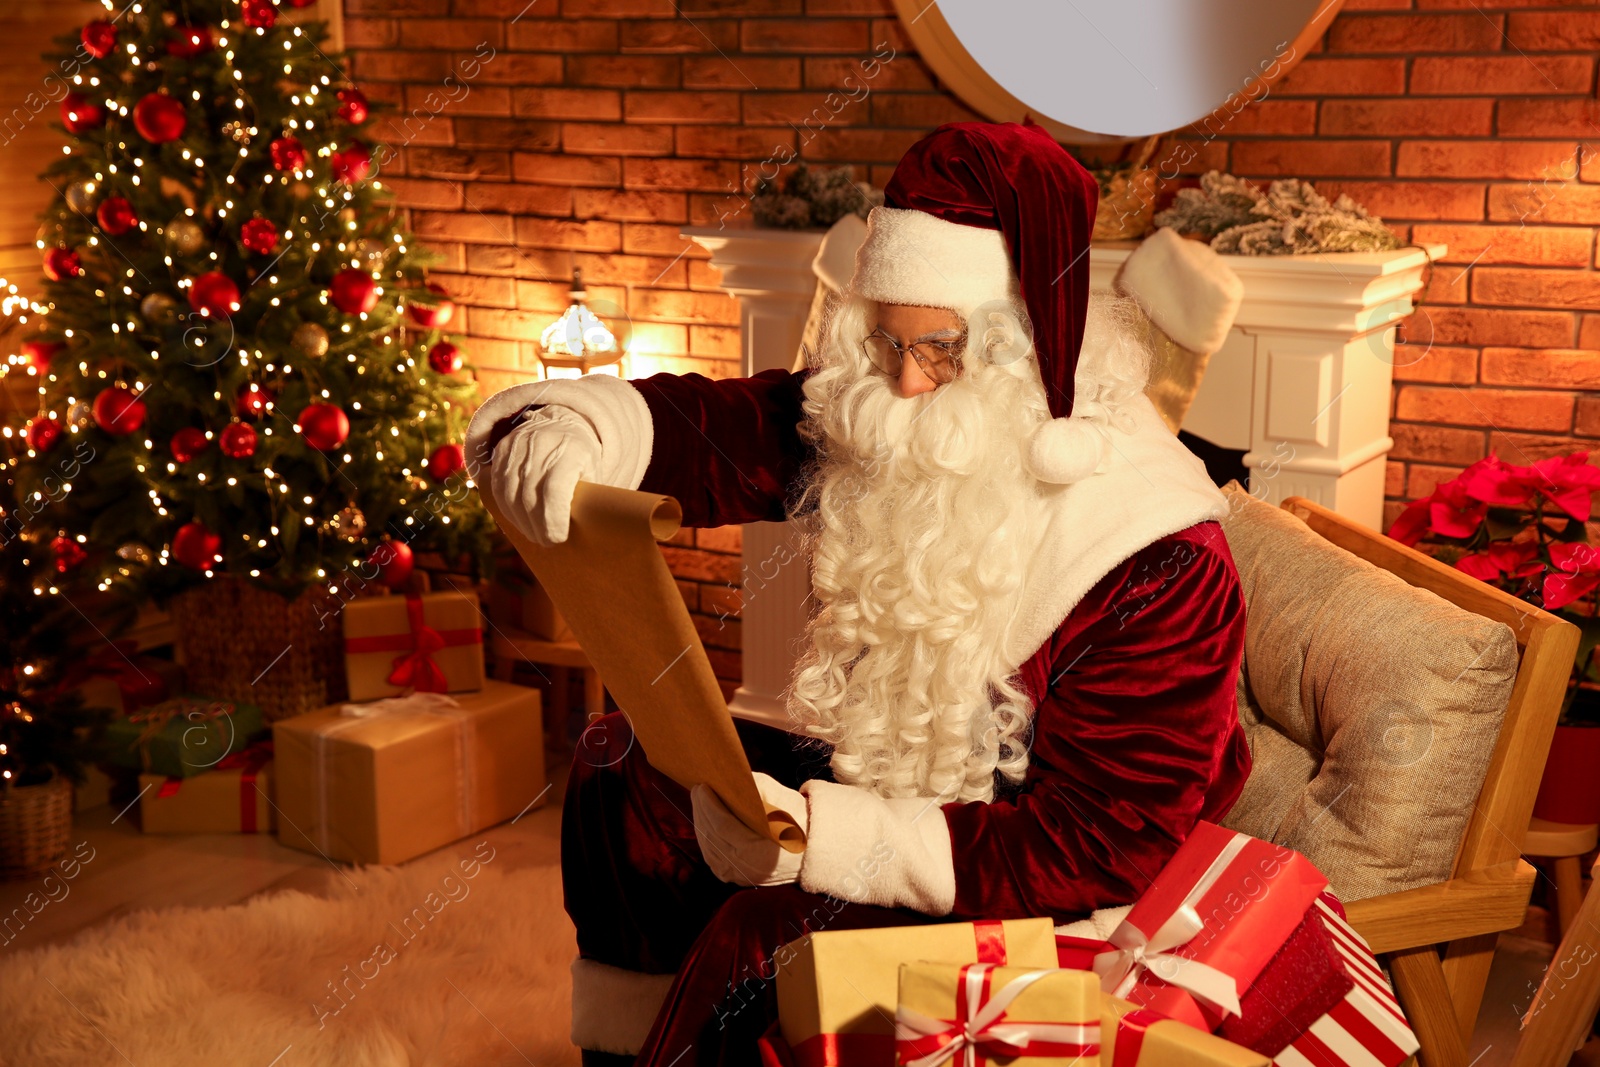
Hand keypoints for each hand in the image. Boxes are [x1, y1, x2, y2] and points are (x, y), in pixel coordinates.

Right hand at [490, 406, 602, 546]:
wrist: (561, 423)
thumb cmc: (582, 458)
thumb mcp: (594, 473)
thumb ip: (587, 497)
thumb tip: (583, 534)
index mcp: (570, 449)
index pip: (554, 490)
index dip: (553, 519)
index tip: (558, 538)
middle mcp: (541, 443)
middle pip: (530, 495)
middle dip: (537, 526)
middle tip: (547, 542)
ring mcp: (518, 445)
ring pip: (510, 493)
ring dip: (521, 521)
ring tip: (534, 535)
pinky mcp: (502, 450)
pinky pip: (498, 487)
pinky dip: (507, 509)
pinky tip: (519, 521)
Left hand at [691, 772, 808, 886]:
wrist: (814, 853)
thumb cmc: (800, 823)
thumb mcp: (783, 800)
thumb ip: (755, 788)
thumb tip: (727, 778)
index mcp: (758, 850)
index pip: (722, 826)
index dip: (708, 805)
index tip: (701, 786)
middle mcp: (745, 867)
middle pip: (711, 836)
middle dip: (701, 810)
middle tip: (697, 789)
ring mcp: (738, 876)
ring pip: (708, 848)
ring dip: (700, 822)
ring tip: (699, 802)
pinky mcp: (735, 877)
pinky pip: (712, 857)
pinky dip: (706, 838)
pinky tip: (704, 821)